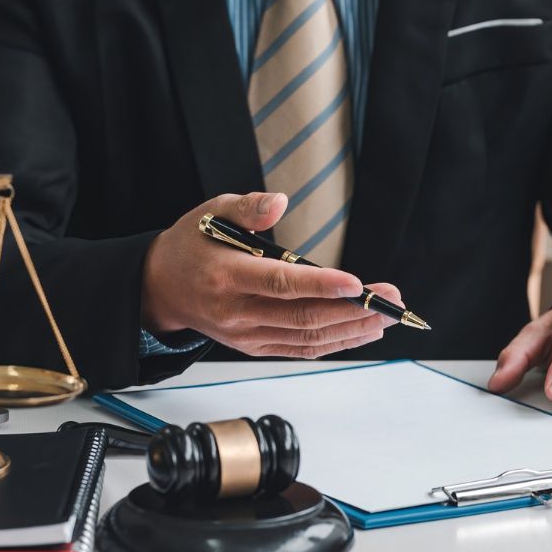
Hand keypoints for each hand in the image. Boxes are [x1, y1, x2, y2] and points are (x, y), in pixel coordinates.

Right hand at [141, 191, 403, 358]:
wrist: (161, 287)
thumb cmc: (191, 245)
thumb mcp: (211, 211)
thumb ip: (247, 207)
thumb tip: (279, 202)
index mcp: (226, 276)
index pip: (280, 283)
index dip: (320, 285)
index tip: (356, 283)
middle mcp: (237, 312)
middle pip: (303, 316)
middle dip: (353, 310)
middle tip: (390, 299)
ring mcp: (246, 334)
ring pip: (307, 338)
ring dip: (352, 330)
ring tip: (386, 317)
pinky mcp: (255, 346)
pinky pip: (300, 349)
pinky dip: (335, 343)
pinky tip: (362, 331)